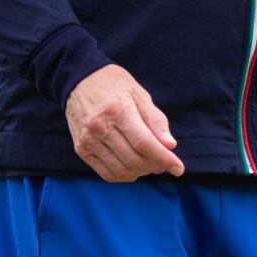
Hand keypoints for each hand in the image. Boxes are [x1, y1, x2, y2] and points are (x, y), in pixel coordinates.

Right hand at [66, 64, 182, 180]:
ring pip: (121, 170)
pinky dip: (125, 176)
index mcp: (117, 109)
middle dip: (155, 166)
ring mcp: (88, 140)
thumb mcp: (139, 93)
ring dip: (141, 173)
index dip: (164, 159)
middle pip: (133, 159)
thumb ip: (155, 120)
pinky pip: (106, 173)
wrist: (78, 81)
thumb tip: (170, 145)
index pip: (144, 143)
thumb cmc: (113, 85)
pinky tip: (133, 168)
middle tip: (164, 163)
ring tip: (150, 164)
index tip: (178, 168)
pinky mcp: (81, 149)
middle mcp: (99, 126)